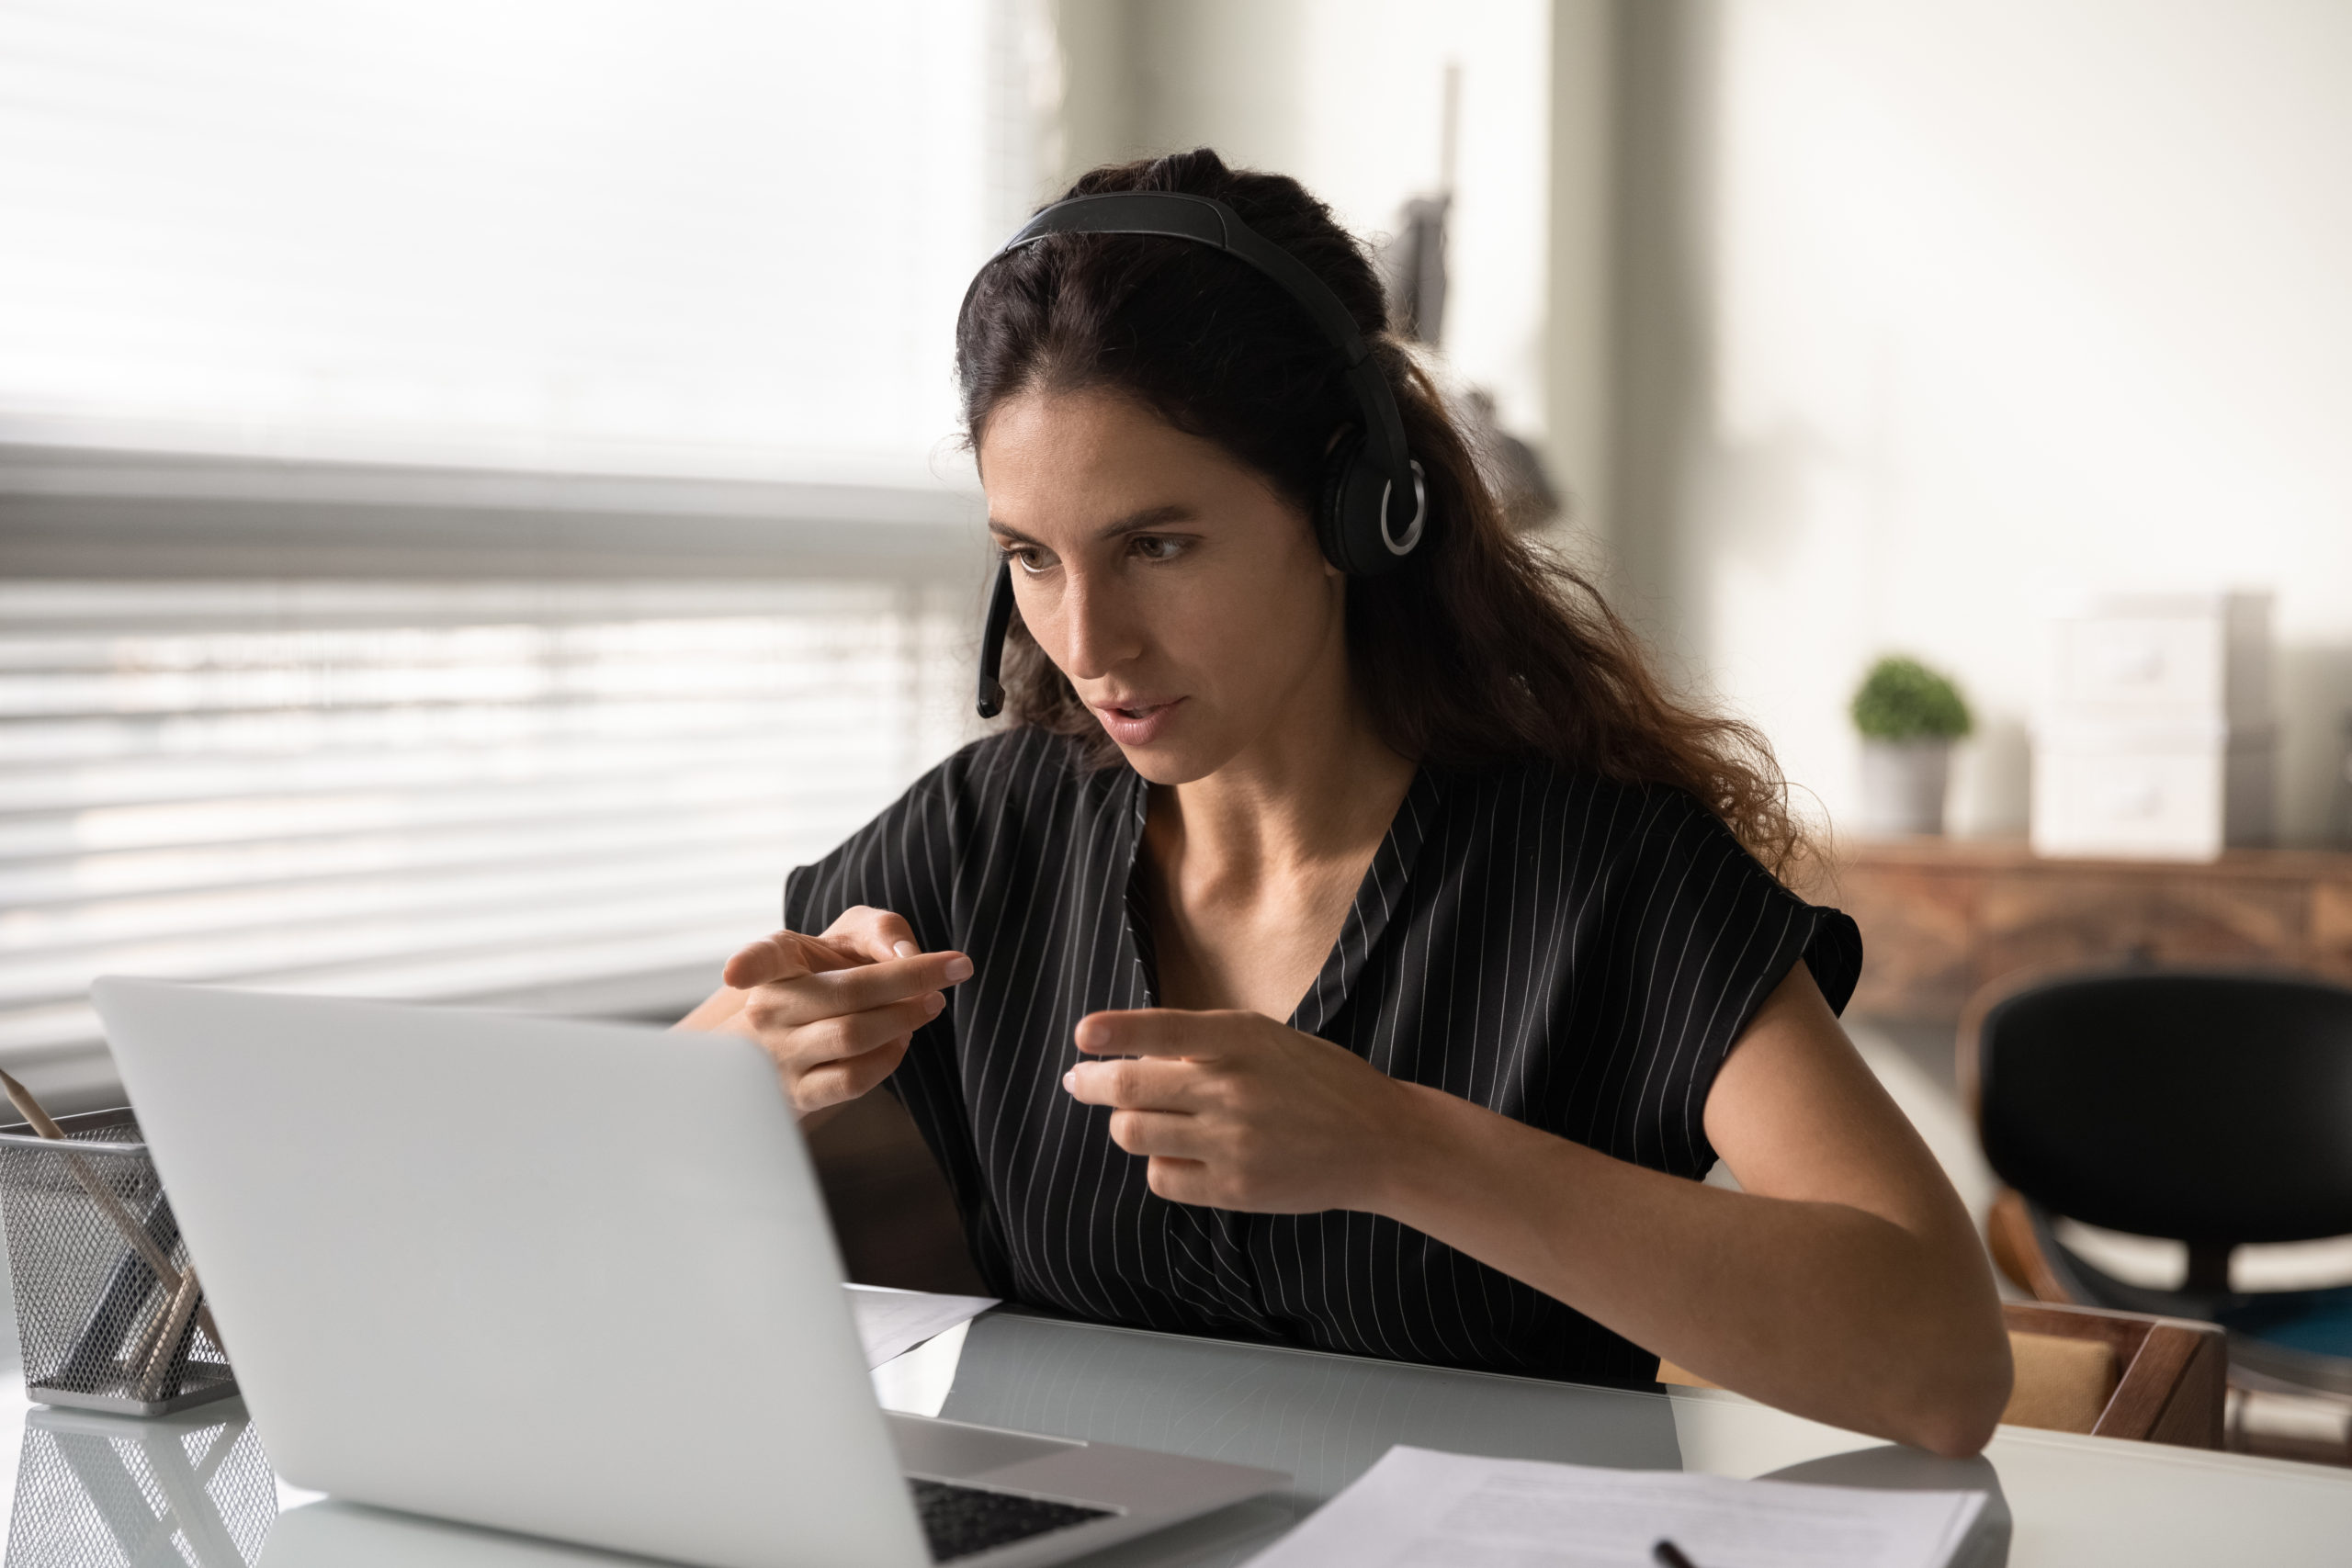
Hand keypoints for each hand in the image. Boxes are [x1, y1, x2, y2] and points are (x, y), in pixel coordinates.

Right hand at [714, 907, 970, 1115]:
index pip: (759, 958)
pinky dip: (890, 1057)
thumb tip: (905, 955)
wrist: (796, 1036)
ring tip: (930, 1003)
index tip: (735, 974)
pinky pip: (853, 1079)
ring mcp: (779, 1055)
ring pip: (855, 1035)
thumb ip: (881, 929)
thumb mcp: (848, 936)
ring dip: (907, 1017)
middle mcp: (769, 1008)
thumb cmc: (830, 976)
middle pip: (849, 991)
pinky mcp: (798, 1093)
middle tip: (954, 969)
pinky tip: (901, 1039)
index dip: (747, 964)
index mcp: (777, 963)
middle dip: (912, 978)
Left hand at [1061, 1009, 1419, 1212]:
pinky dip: (1158, 1162)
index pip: (1162, 1029)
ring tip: (1140, 1117)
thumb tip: (1133, 1055)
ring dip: (1126, 1123)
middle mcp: (1232, 1088)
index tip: (1083, 1035)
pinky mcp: (1233, 1188)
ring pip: (1134, 1134)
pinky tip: (1177, 1152)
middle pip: (1130, 1089)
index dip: (1116, 1031)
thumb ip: (1206, 1044)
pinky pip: (1162, 1177)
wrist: (1378, 1141)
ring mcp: (1231, 1142)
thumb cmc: (1318, 1081)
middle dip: (1092, 1083)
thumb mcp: (1267, 1039)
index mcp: (1241, 1039)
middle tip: (1079, 1081)